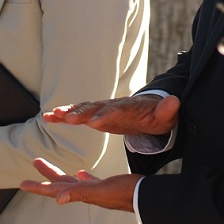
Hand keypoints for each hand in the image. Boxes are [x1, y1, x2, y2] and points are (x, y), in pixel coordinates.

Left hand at [20, 158, 140, 211]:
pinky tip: (81, 172)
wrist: (144, 195)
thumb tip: (58, 199)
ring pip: (72, 182)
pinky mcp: (106, 187)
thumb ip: (80, 193)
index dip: (38, 186)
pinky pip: (89, 182)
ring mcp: (96, 190)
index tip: (22, 183)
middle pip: (60, 183)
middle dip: (47, 173)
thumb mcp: (101, 191)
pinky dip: (82, 177)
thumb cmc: (125, 193)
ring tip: (52, 168)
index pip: (54, 190)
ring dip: (61, 174)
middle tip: (35, 161)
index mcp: (81, 193)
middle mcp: (85, 192)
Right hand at [43, 94, 179, 135]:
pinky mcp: (97, 115)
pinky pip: (79, 113)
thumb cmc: (159, 116)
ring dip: (69, 111)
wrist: (151, 112)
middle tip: (67, 119)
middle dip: (82, 113)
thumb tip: (174, 101)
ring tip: (52, 115)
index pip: (117, 110)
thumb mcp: (166, 116)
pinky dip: (64, 114)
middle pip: (96, 108)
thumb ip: (168, 110)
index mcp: (130, 107)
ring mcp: (104, 109)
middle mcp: (114, 105)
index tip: (94, 122)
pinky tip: (49, 116)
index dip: (106, 115)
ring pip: (84, 109)